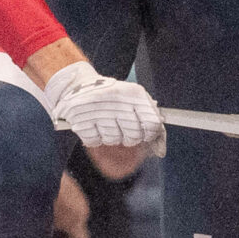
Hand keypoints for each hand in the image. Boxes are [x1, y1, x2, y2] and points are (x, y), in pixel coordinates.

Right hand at [42, 61, 163, 150]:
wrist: (78, 85)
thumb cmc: (113, 98)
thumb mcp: (135, 101)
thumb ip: (151, 123)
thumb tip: (161, 151)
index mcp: (134, 93)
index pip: (153, 124)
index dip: (150, 134)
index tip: (145, 132)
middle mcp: (117, 100)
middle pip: (134, 136)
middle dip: (130, 136)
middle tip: (121, 125)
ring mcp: (97, 111)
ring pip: (114, 140)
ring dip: (111, 136)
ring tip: (105, 122)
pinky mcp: (81, 121)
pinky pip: (95, 142)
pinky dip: (95, 137)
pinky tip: (94, 124)